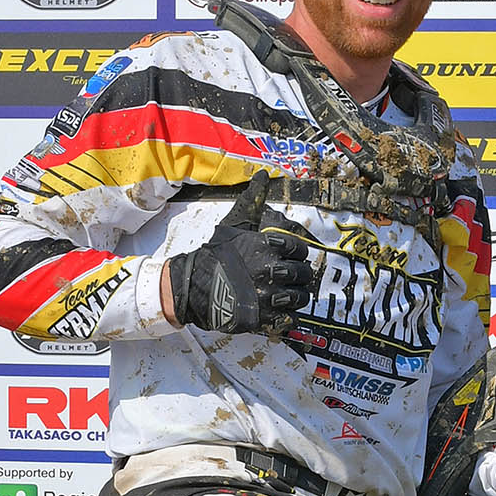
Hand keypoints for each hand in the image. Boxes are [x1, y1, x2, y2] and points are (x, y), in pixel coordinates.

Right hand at [165, 173, 314, 334]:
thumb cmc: (215, 253)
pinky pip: (289, 320)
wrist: (191, 285)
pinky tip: (279, 312)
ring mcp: (267, 296)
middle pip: (304, 274)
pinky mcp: (261, 318)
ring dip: (296, 297)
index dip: (297, 253)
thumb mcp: (234, 223)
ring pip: (300, 298)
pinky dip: (287, 318)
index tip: (291, 256)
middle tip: (290, 277)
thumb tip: (263, 175)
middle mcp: (271, 270)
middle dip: (300, 276)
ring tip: (286, 295)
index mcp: (269, 245)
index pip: (301, 249)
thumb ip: (253, 200)